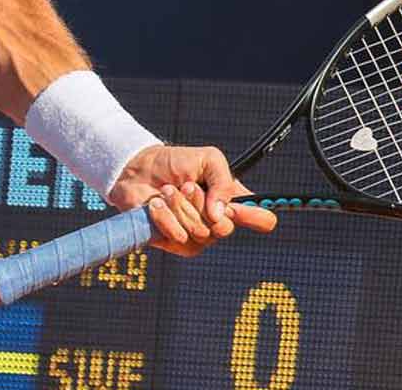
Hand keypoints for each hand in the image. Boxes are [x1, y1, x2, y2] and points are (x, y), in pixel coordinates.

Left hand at [106, 144, 277, 256]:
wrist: (138, 169)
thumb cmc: (175, 162)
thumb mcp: (207, 159)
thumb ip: (223, 181)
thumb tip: (220, 215)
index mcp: (233, 202)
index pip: (263, 219)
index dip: (256, 217)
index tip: (235, 205)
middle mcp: (218, 223)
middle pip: (225, 228)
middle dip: (201, 202)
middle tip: (187, 185)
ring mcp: (197, 237)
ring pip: (199, 232)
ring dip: (180, 206)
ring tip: (167, 190)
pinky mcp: (173, 243)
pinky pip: (178, 238)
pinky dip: (165, 216)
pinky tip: (155, 204)